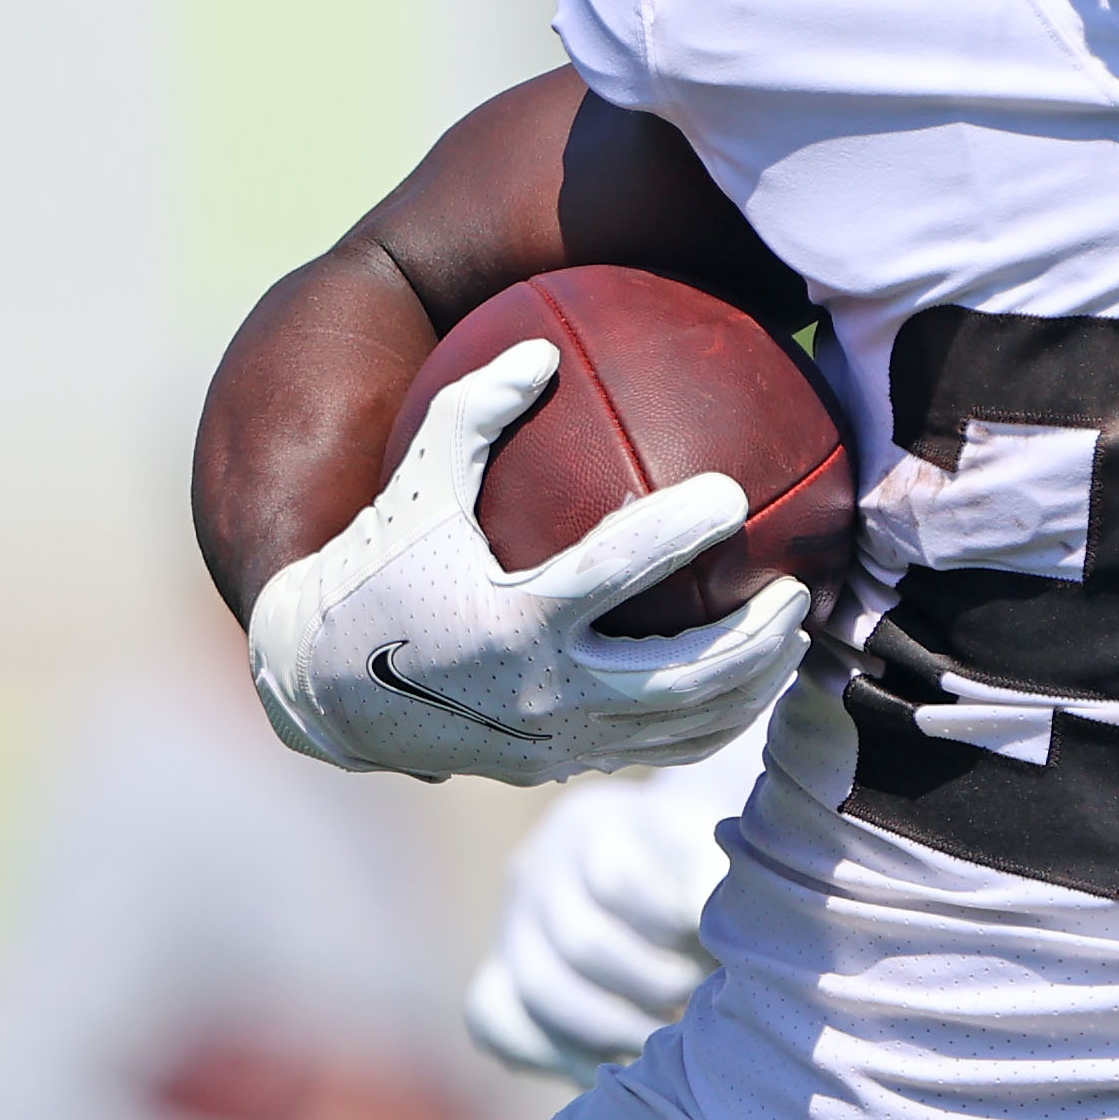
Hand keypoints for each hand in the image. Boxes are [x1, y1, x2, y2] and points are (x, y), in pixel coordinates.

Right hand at [245, 339, 808, 785]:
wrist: (320, 688)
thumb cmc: (373, 567)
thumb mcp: (413, 484)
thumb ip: (471, 413)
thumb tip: (541, 350)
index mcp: (512, 618)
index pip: (616, 572)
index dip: (681, 532)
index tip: (734, 492)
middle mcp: (541, 690)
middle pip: (685, 677)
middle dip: (758, 637)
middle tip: (798, 589)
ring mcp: (555, 740)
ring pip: (686, 727)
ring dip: (754, 687)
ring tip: (796, 638)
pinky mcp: (557, 768)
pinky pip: (657, 749)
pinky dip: (713, 721)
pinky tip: (747, 681)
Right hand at [464, 732, 752, 1081]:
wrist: (654, 870)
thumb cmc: (697, 863)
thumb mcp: (713, 849)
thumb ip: (712, 878)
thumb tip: (726, 925)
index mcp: (597, 823)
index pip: (617, 877)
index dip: (673, 921)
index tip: (725, 948)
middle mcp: (540, 866)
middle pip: (583, 942)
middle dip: (656, 981)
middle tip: (704, 997)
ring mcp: (510, 924)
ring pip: (542, 989)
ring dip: (616, 1027)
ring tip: (670, 1039)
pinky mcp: (494, 977)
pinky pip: (499, 1022)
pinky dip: (557, 1053)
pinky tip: (615, 1065)